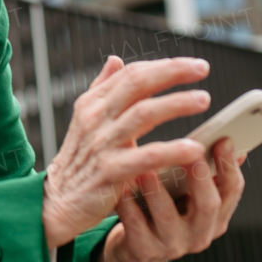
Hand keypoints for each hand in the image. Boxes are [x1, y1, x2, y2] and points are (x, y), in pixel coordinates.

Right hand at [41, 55, 210, 249]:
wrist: (58, 201)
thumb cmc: (80, 160)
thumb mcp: (86, 120)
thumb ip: (102, 89)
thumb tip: (116, 59)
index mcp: (92, 104)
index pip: (131, 74)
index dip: (164, 66)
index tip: (193, 65)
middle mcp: (96, 118)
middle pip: (137, 84)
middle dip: (172, 72)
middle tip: (202, 68)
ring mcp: (102, 143)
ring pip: (144, 113)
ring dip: (176, 104)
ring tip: (203, 100)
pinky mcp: (110, 171)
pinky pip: (146, 156)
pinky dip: (172, 150)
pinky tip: (194, 149)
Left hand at [95, 137, 246, 261]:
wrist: (134, 250)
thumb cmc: (162, 215)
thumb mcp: (189, 197)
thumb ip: (205, 174)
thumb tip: (227, 143)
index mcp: (214, 218)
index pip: (232, 191)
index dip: (229, 166)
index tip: (223, 140)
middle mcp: (198, 233)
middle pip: (208, 206)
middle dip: (200, 178)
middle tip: (189, 154)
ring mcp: (172, 245)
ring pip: (167, 216)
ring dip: (157, 191)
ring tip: (147, 170)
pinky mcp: (144, 250)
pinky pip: (135, 226)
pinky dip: (129, 206)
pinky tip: (123, 189)